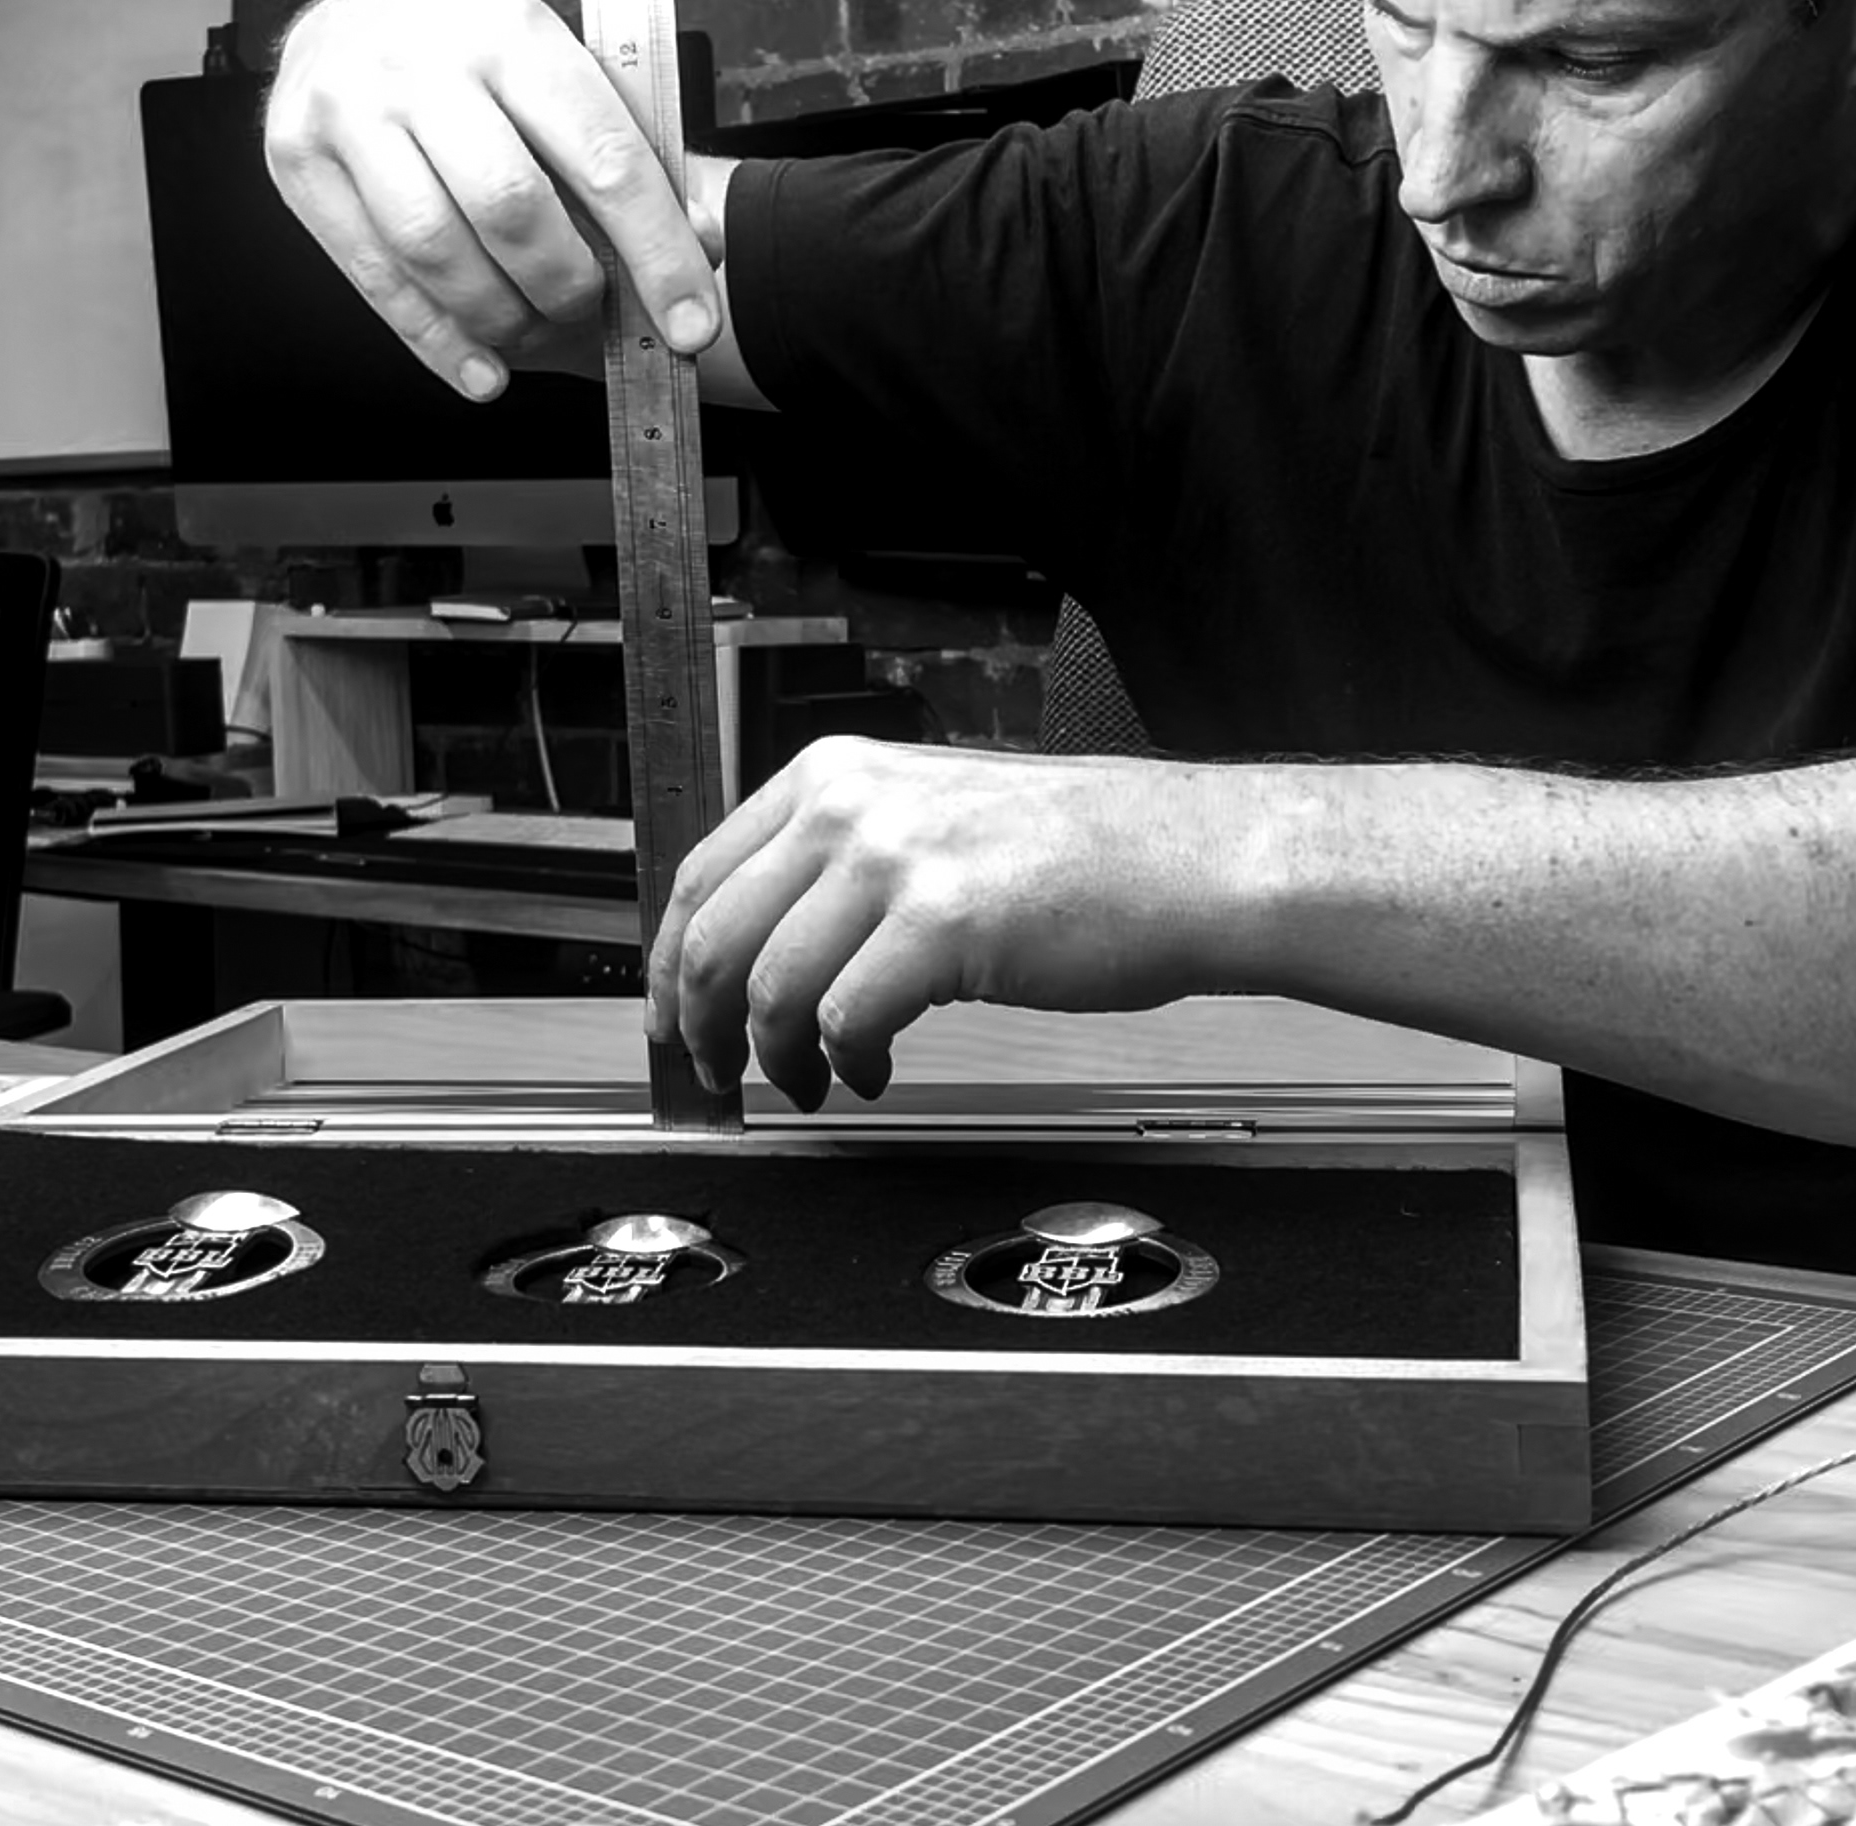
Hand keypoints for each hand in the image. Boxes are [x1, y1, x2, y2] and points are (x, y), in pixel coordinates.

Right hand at [262, 0, 722, 401]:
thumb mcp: (559, 73)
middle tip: (590, 310)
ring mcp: (350, 111)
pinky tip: (480, 366)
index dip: (656, 252)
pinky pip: (374, 276)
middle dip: (567, 285)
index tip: (691, 322)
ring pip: (433, 248)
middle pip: (510, 207)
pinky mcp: (300, 163)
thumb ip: (626, 154)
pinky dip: (435, 339)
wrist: (354, 14)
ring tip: (532, 332)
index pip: (602, 157)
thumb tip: (698, 246)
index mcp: (514, 34)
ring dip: (500, 317)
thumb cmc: (474, 59)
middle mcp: (424, 66)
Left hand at [648, 737, 1252, 1110]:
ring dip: (775, 1059)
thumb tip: (759, 946)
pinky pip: (843, 1020)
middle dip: (698, 1027)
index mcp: (834, 773)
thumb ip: (841, 861)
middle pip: (712, 936)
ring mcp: (894, 858)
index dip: (668, 967)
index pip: (701, 875)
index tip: (671, 1022)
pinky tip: (870, 1074)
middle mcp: (851, 803)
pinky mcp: (941, 923)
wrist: (1186, 860)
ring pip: (767, 987)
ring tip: (807, 1083)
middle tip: (719, 1077)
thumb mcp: (929, 817)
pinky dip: (843, 1065)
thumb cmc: (1079, 852)